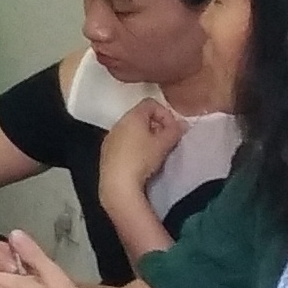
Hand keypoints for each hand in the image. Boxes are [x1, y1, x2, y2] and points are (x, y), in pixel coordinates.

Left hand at [99, 96, 186, 215]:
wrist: (118, 184)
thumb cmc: (142, 159)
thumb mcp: (164, 144)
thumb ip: (175, 131)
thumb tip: (182, 124)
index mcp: (132, 116)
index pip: (151, 103)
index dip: (165, 113)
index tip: (172, 129)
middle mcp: (118, 124)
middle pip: (140, 116)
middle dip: (156, 126)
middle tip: (166, 141)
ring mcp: (110, 138)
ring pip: (131, 131)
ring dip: (145, 137)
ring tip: (155, 153)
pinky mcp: (106, 153)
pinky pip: (123, 143)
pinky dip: (134, 147)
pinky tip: (141, 162)